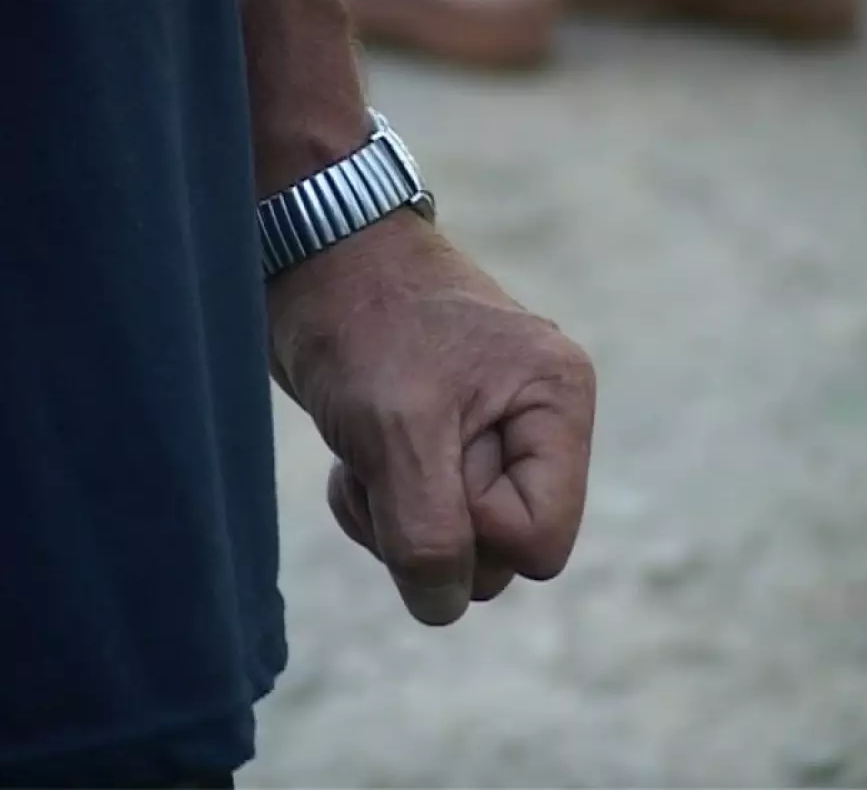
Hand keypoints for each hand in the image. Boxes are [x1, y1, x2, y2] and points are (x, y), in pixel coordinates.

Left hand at [267, 212, 595, 625]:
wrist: (311, 261)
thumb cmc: (361, 322)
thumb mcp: (398, 428)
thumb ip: (428, 531)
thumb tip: (444, 605)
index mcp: (556, 406)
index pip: (541, 544)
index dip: (474, 529)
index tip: (429, 464)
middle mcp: (534, 428)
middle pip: (496, 554)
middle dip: (427, 522)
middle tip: (389, 453)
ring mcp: (487, 440)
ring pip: (453, 547)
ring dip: (391, 516)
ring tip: (365, 449)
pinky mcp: (440, 449)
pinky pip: (417, 523)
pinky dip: (375, 503)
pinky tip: (355, 454)